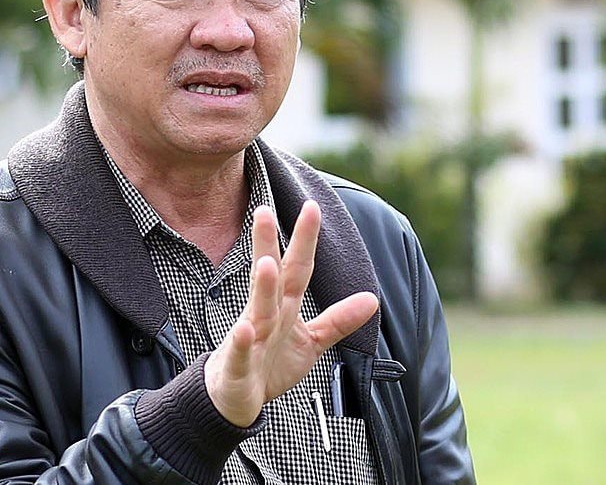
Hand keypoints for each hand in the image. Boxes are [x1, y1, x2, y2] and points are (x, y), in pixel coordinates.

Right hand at [204, 200, 378, 426]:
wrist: (234, 399)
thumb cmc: (269, 363)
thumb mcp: (311, 341)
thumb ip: (338, 319)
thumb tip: (372, 298)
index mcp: (283, 306)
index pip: (296, 267)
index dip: (305, 239)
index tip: (312, 207)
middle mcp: (264, 314)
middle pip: (270, 276)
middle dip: (267, 243)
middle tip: (264, 211)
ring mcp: (249, 337)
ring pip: (256, 309)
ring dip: (261, 287)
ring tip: (266, 264)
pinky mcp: (238, 365)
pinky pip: (240, 352)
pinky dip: (241, 342)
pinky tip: (244, 330)